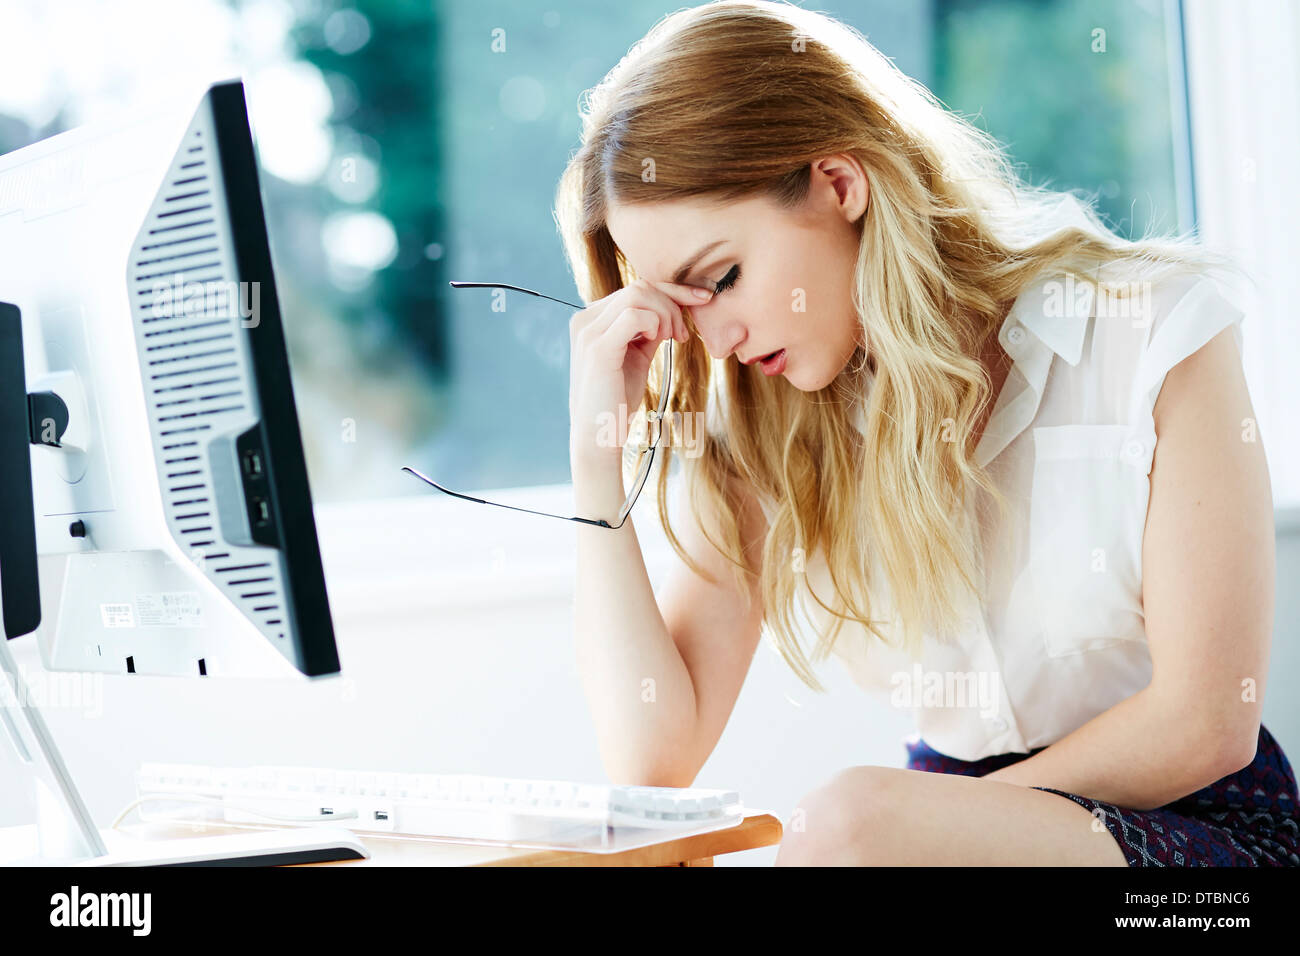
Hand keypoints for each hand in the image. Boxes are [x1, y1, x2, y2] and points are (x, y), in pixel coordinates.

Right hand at [568, 277, 710, 469]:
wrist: (599, 436)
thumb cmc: (618, 400)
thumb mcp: (636, 357)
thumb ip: (648, 331)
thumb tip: (671, 311)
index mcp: (592, 318)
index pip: (636, 288)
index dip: (673, 290)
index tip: (702, 298)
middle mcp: (585, 319)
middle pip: (639, 286)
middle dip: (672, 304)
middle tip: (683, 335)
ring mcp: (589, 332)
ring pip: (638, 295)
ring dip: (666, 314)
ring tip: (672, 339)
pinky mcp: (597, 348)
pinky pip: (633, 315)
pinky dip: (654, 323)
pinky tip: (659, 341)